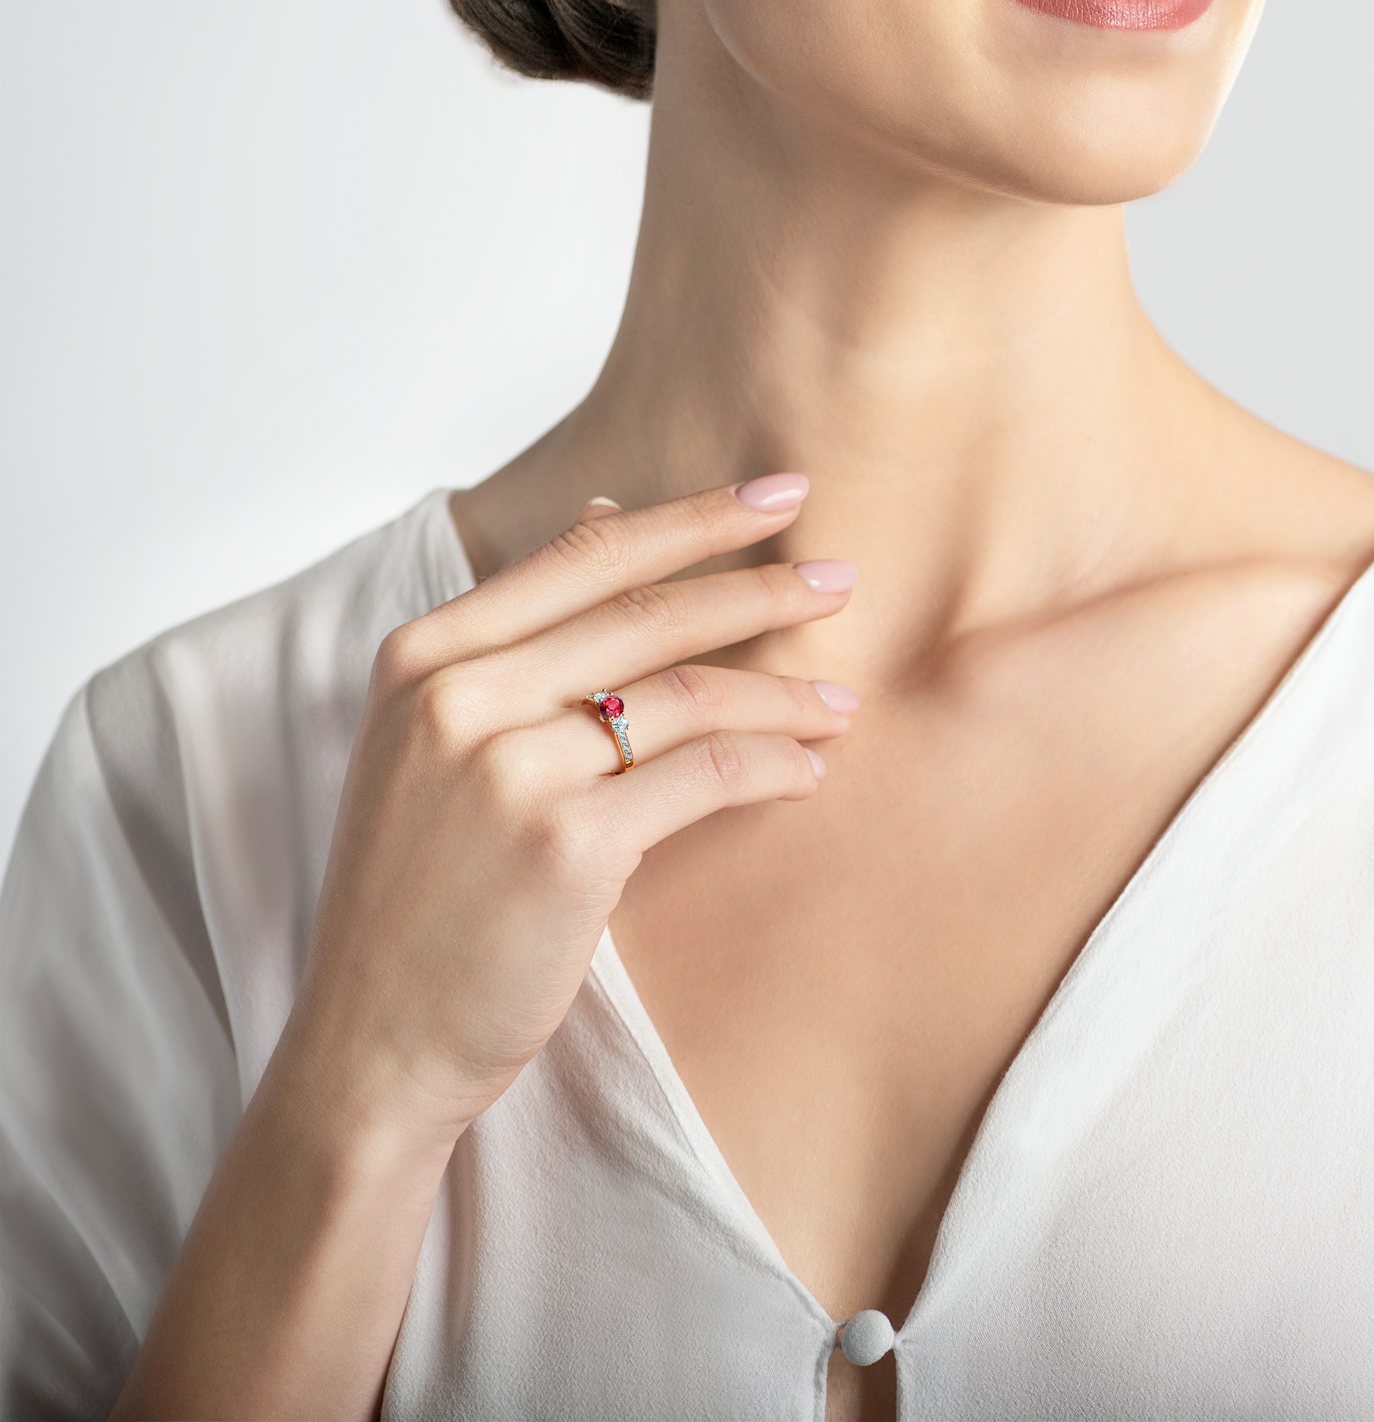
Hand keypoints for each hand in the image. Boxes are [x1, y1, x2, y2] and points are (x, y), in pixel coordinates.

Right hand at [281, 474, 857, 1153]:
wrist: (372, 1037)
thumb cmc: (418, 895)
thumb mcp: (431, 744)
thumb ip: (515, 635)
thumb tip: (603, 508)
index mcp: (424, 656)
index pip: (583, 553)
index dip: (694, 517)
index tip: (779, 494)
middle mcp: (458, 695)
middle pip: (646, 614)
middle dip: (761, 588)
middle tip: (843, 582)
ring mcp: (507, 768)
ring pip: (686, 693)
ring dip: (782, 692)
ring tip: (840, 701)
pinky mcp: (565, 845)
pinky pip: (704, 776)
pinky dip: (770, 767)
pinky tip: (807, 773)